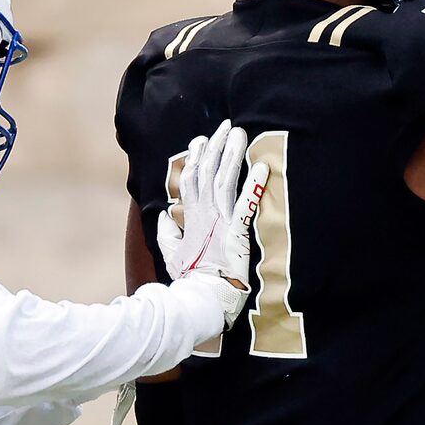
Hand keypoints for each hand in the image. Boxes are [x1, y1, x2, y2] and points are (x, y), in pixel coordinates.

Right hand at [158, 120, 268, 326]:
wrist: (201, 299)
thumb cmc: (189, 280)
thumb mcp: (171, 255)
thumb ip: (166, 233)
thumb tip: (162, 217)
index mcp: (190, 217)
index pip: (190, 179)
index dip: (195, 157)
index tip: (201, 140)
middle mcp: (203, 214)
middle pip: (207, 171)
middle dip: (215, 146)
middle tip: (225, 125)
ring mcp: (219, 222)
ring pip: (224, 179)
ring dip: (231, 154)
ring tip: (238, 133)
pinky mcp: (236, 233)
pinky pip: (246, 204)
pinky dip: (254, 185)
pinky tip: (262, 167)